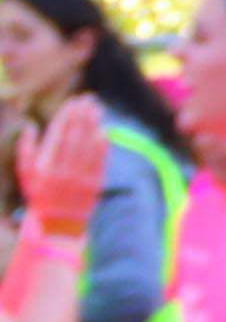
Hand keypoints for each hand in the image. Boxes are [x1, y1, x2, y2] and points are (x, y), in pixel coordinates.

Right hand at [13, 98, 102, 237]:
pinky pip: (100, 161)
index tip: (72, 101)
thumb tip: (32, 125)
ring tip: (97, 108)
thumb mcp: (25, 172)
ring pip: (89, 146)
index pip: (58, 134)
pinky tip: (104, 131)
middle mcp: (63, 170)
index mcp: (44, 165)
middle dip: (82, 115)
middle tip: (88, 98)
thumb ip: (26, 148)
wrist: (56, 223)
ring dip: (94, 125)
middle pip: (76, 136)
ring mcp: (80, 177)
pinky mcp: (94, 184)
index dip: (66, 116)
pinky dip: (102, 145)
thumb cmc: (38, 193)